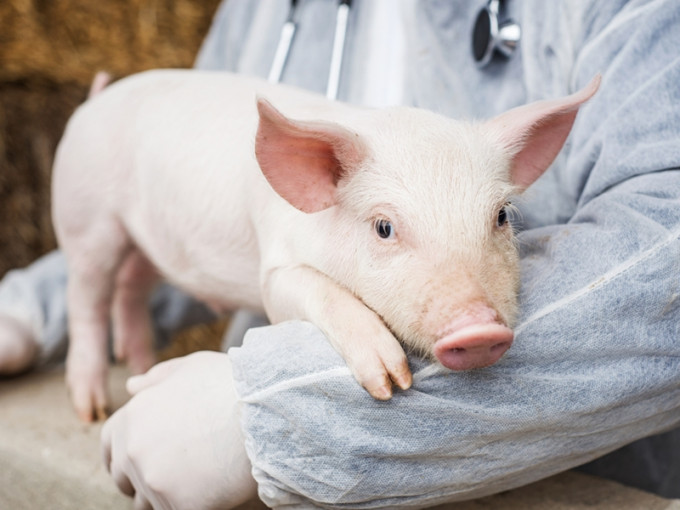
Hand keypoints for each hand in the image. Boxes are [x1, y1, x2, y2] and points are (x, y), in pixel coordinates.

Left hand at [101, 351, 256, 508]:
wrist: (264, 411)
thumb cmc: (231, 385)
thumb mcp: (191, 368)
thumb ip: (158, 378)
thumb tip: (132, 387)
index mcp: (132, 416)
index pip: (109, 444)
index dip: (123, 450)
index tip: (141, 455)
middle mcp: (134, 450)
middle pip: (124, 477)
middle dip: (143, 474)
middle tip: (177, 468)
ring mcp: (154, 481)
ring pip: (147, 501)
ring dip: (164, 493)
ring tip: (197, 477)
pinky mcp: (177, 505)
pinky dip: (191, 503)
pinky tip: (212, 487)